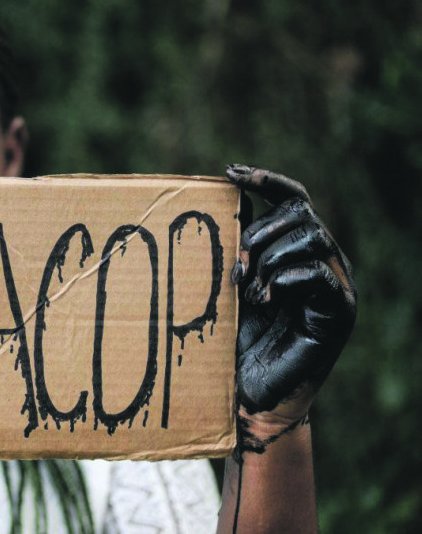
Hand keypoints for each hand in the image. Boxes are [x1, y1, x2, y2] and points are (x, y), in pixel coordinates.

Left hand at [226, 164, 355, 449]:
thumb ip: (235, 250)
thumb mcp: (229, 285)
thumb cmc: (235, 341)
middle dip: (260, 232)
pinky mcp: (339, 312)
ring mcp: (334, 285)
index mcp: (296, 251)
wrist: (250, 391)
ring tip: (251, 290)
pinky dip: (285, 280)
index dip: (265, 180)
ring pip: (312, 237)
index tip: (230, 173)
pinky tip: (266, 299)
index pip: (293, 200)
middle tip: (236, 266)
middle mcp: (322, 262)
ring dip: (271, 257)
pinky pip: (317, 273)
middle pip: (300, 213)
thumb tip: (223, 206)